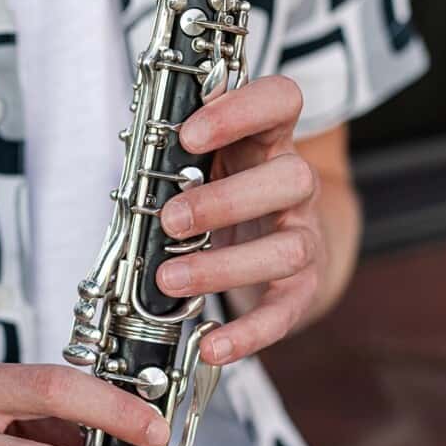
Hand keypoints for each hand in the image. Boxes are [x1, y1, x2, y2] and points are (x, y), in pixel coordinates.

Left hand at [157, 75, 324, 364]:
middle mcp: (293, 185)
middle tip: (169, 220)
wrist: (272, 250)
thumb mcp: (202, 162)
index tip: (189, 135)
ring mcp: (302, 237)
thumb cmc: (221, 194)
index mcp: (266, 141)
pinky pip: (283, 311)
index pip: (279, 101)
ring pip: (288, 248)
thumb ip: (177, 149)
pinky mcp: (302, 288)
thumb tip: (143, 138)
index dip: (241, 112)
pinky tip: (210, 344)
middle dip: (225, 200)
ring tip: (168, 281)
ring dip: (224, 267)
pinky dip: (248, 333)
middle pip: (291, 177)